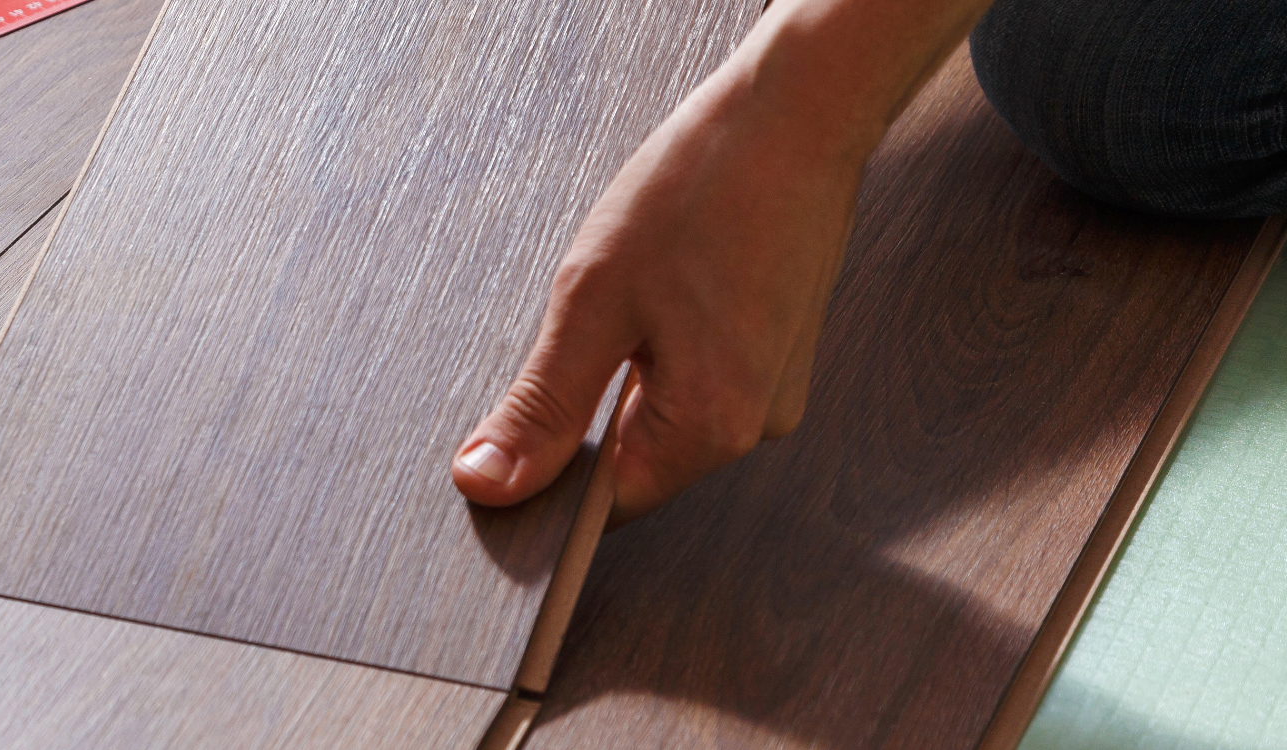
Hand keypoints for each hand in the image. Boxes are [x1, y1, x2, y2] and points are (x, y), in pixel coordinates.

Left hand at [450, 76, 865, 523]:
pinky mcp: (777, 351)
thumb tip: (489, 483)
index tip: (516, 423)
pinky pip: (696, 374)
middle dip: (589, 405)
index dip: (549, 476)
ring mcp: (774, 388)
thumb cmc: (703, 188)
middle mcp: (756, 425)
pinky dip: (660, 342)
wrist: (798, 111)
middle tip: (583, 317)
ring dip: (624, 367)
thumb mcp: (593, 301)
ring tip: (634, 285)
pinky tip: (663, 281)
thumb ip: (540, 406)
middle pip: (636, 456)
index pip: (606, 503)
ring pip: (663, 410)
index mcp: (712, 428)